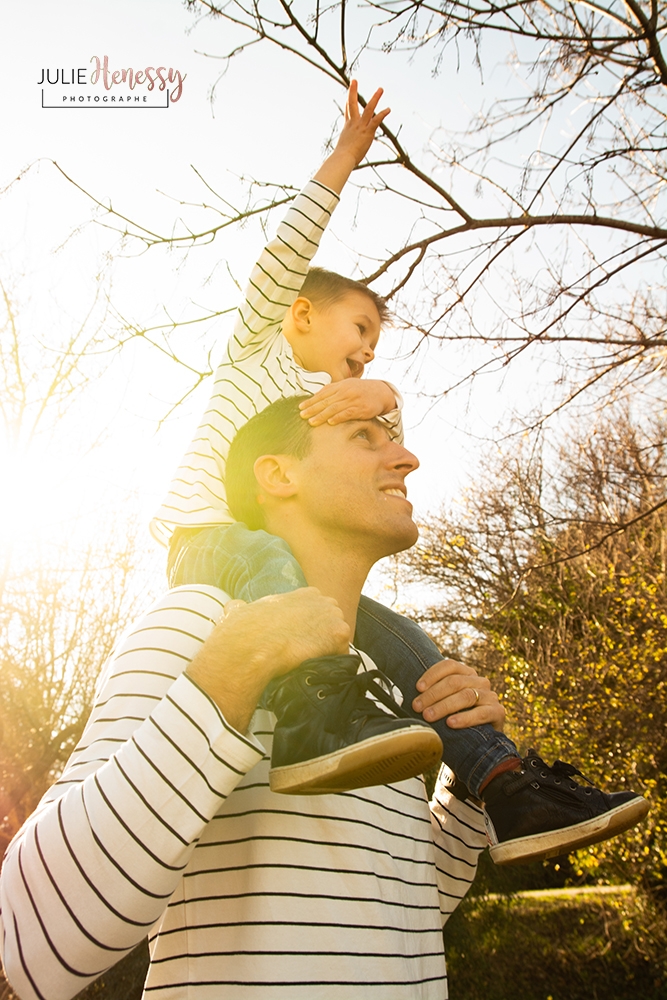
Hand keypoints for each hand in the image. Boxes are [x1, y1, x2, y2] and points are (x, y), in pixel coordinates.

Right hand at [186, 588, 350, 732]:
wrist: (252, 645)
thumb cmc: (243, 631)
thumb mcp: (240, 610)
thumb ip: (242, 606)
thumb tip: (234, 607)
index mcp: (304, 594)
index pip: (319, 611)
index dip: (312, 628)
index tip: (302, 641)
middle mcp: (322, 600)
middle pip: (333, 623)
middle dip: (324, 638)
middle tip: (308, 654)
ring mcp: (333, 615)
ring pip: (338, 639)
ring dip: (328, 652)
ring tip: (310, 664)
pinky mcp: (338, 634)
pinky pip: (343, 654)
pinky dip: (333, 664)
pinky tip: (316, 668)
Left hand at [299, 379, 395, 425]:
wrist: (381, 392)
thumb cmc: (361, 390)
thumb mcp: (347, 385)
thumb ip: (332, 390)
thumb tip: (316, 395)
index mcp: (340, 386)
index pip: (322, 394)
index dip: (311, 401)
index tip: (300, 408)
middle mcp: (345, 392)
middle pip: (326, 401)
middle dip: (312, 409)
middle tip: (301, 416)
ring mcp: (353, 400)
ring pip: (334, 408)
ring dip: (322, 415)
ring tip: (311, 422)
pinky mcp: (361, 408)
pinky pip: (348, 413)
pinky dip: (338, 417)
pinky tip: (330, 422)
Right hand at [335, 80, 390, 168]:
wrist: (343, 158)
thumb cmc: (341, 159)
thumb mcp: (341, 154)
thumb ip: (342, 155)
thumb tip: (337, 165)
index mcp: (347, 128)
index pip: (347, 113)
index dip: (347, 104)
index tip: (348, 97)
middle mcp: (353, 124)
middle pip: (352, 103)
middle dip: (353, 91)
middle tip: (354, 80)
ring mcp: (360, 126)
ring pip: (368, 108)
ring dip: (375, 98)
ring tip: (380, 89)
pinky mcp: (367, 131)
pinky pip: (376, 120)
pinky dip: (383, 114)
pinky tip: (388, 109)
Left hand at [412, 659, 504, 731]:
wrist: (477, 744)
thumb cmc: (454, 720)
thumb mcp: (444, 704)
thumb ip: (432, 695)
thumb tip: (406, 695)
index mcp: (466, 673)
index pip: (449, 665)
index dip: (432, 674)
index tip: (417, 688)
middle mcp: (480, 681)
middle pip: (454, 681)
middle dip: (433, 694)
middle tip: (417, 707)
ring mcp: (491, 696)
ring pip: (465, 696)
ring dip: (444, 706)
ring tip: (429, 716)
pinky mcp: (498, 712)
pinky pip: (481, 713)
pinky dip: (464, 718)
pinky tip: (451, 724)